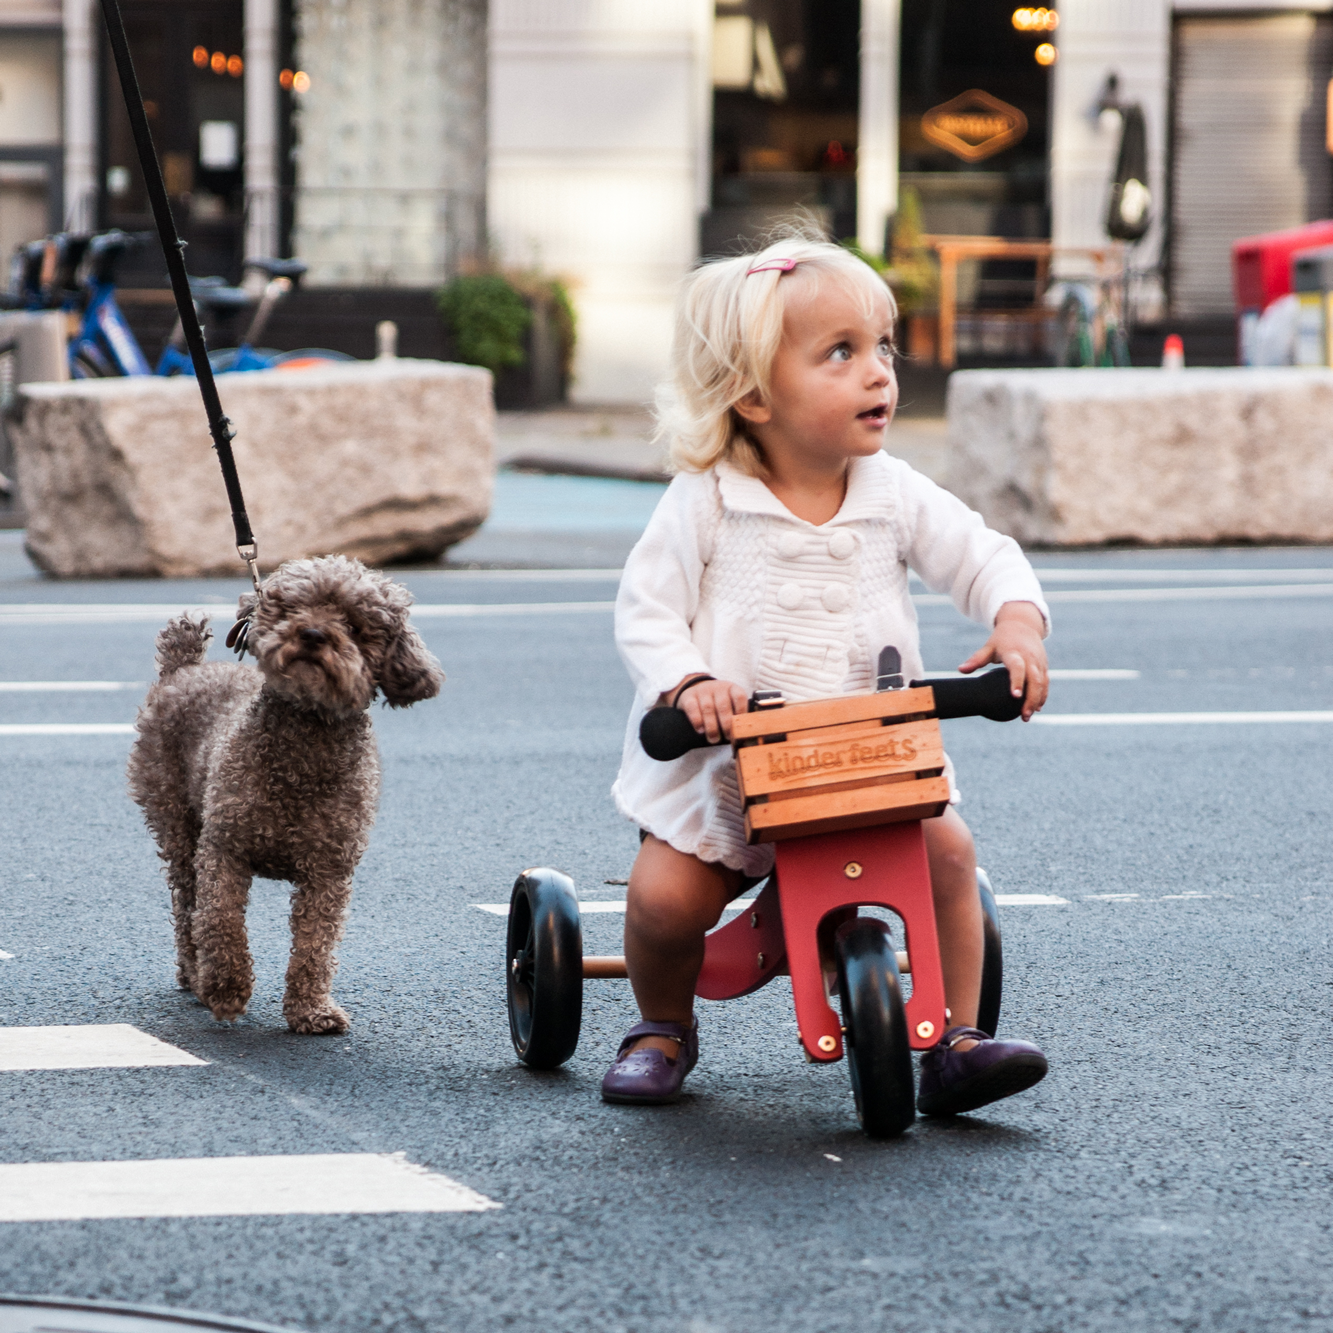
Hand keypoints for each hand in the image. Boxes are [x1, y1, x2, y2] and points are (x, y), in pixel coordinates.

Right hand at [668, 676, 749, 742]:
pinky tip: (700, 730)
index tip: (740, 727)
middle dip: (726, 724)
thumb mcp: (729, 704)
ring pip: (708, 708)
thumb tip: (743, 735)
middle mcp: (718, 687)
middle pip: (723, 705)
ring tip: (714, 739)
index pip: (739, 697)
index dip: (741, 712)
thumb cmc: (717, 703)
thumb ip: (736, 716)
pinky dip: (697, 721)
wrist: (696, 690)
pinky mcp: (688, 696)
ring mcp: (702, 690)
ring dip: (712, 726)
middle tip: (727, 737)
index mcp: (732, 688)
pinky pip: (692, 708)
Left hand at [958, 601, 1047, 720]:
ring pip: (1042, 683)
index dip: (1017, 681)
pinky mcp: (1044, 666)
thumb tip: (961, 670)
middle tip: (1023, 716)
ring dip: (1037, 700)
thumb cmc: (1002, 639)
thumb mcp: (989, 647)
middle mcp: (1029, 658)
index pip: (1017, 667)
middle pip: (1034, 679)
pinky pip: (1046, 683)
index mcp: (1014, 652)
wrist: (1022, 625)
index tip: (1015, 696)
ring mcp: (1039, 662)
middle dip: (1031, 699)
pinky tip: (1037, 708)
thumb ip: (976, 659)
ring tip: (1026, 716)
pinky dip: (1043, 696)